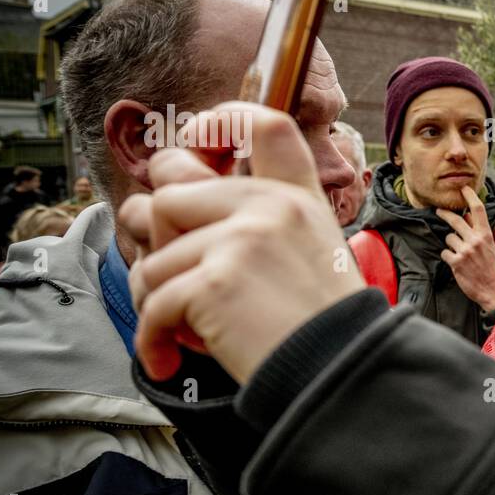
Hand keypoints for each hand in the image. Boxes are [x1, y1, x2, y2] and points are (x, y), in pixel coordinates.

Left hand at [119, 102, 366, 384]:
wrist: (342, 370)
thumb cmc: (324, 327)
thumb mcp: (313, 252)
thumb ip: (261, 223)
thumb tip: (168, 209)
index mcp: (297, 198)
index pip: (263, 125)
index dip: (219, 124)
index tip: (195, 148)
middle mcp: (271, 208)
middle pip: (171, 190)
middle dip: (156, 234)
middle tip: (173, 270)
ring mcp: (242, 241)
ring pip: (153, 255)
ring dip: (153, 298)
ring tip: (178, 326)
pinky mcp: (215, 282)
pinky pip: (154, 301)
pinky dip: (152, 338)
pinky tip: (167, 358)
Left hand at [437, 186, 494, 312]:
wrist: (493, 290)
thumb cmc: (491, 268)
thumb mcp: (490, 246)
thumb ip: (479, 231)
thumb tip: (468, 216)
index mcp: (486, 234)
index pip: (478, 209)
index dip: (470, 196)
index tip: (463, 188)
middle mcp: (475, 240)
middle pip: (455, 219)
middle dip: (444, 213)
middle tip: (439, 211)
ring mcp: (465, 251)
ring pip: (449, 238)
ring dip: (451, 244)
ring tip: (460, 254)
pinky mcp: (456, 262)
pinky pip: (445, 252)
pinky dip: (448, 257)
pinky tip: (457, 263)